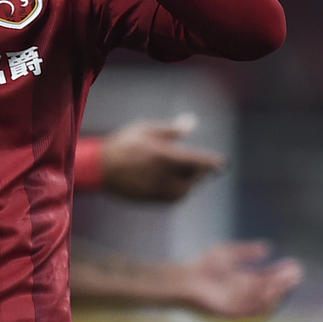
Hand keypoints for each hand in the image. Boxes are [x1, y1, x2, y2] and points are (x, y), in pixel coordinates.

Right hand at [100, 115, 224, 200]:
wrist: (99, 167)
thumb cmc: (124, 144)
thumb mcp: (146, 130)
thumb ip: (171, 130)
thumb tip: (192, 122)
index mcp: (165, 156)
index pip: (198, 162)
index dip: (213, 163)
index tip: (222, 163)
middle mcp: (164, 176)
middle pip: (193, 178)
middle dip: (201, 172)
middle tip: (206, 166)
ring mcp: (157, 190)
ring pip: (184, 190)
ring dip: (191, 183)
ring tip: (190, 174)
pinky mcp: (151, 200)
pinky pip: (173, 198)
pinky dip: (179, 191)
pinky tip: (176, 183)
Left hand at [181, 241, 303, 318]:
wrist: (184, 279)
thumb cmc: (203, 266)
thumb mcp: (228, 253)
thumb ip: (247, 251)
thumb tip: (267, 247)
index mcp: (246, 282)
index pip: (270, 279)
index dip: (282, 273)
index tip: (295, 264)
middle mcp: (246, 295)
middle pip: (271, 291)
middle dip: (284, 282)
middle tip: (296, 272)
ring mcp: (241, 304)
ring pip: (264, 300)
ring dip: (277, 290)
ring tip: (286, 279)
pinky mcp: (233, 312)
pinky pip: (250, 307)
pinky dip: (260, 299)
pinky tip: (268, 288)